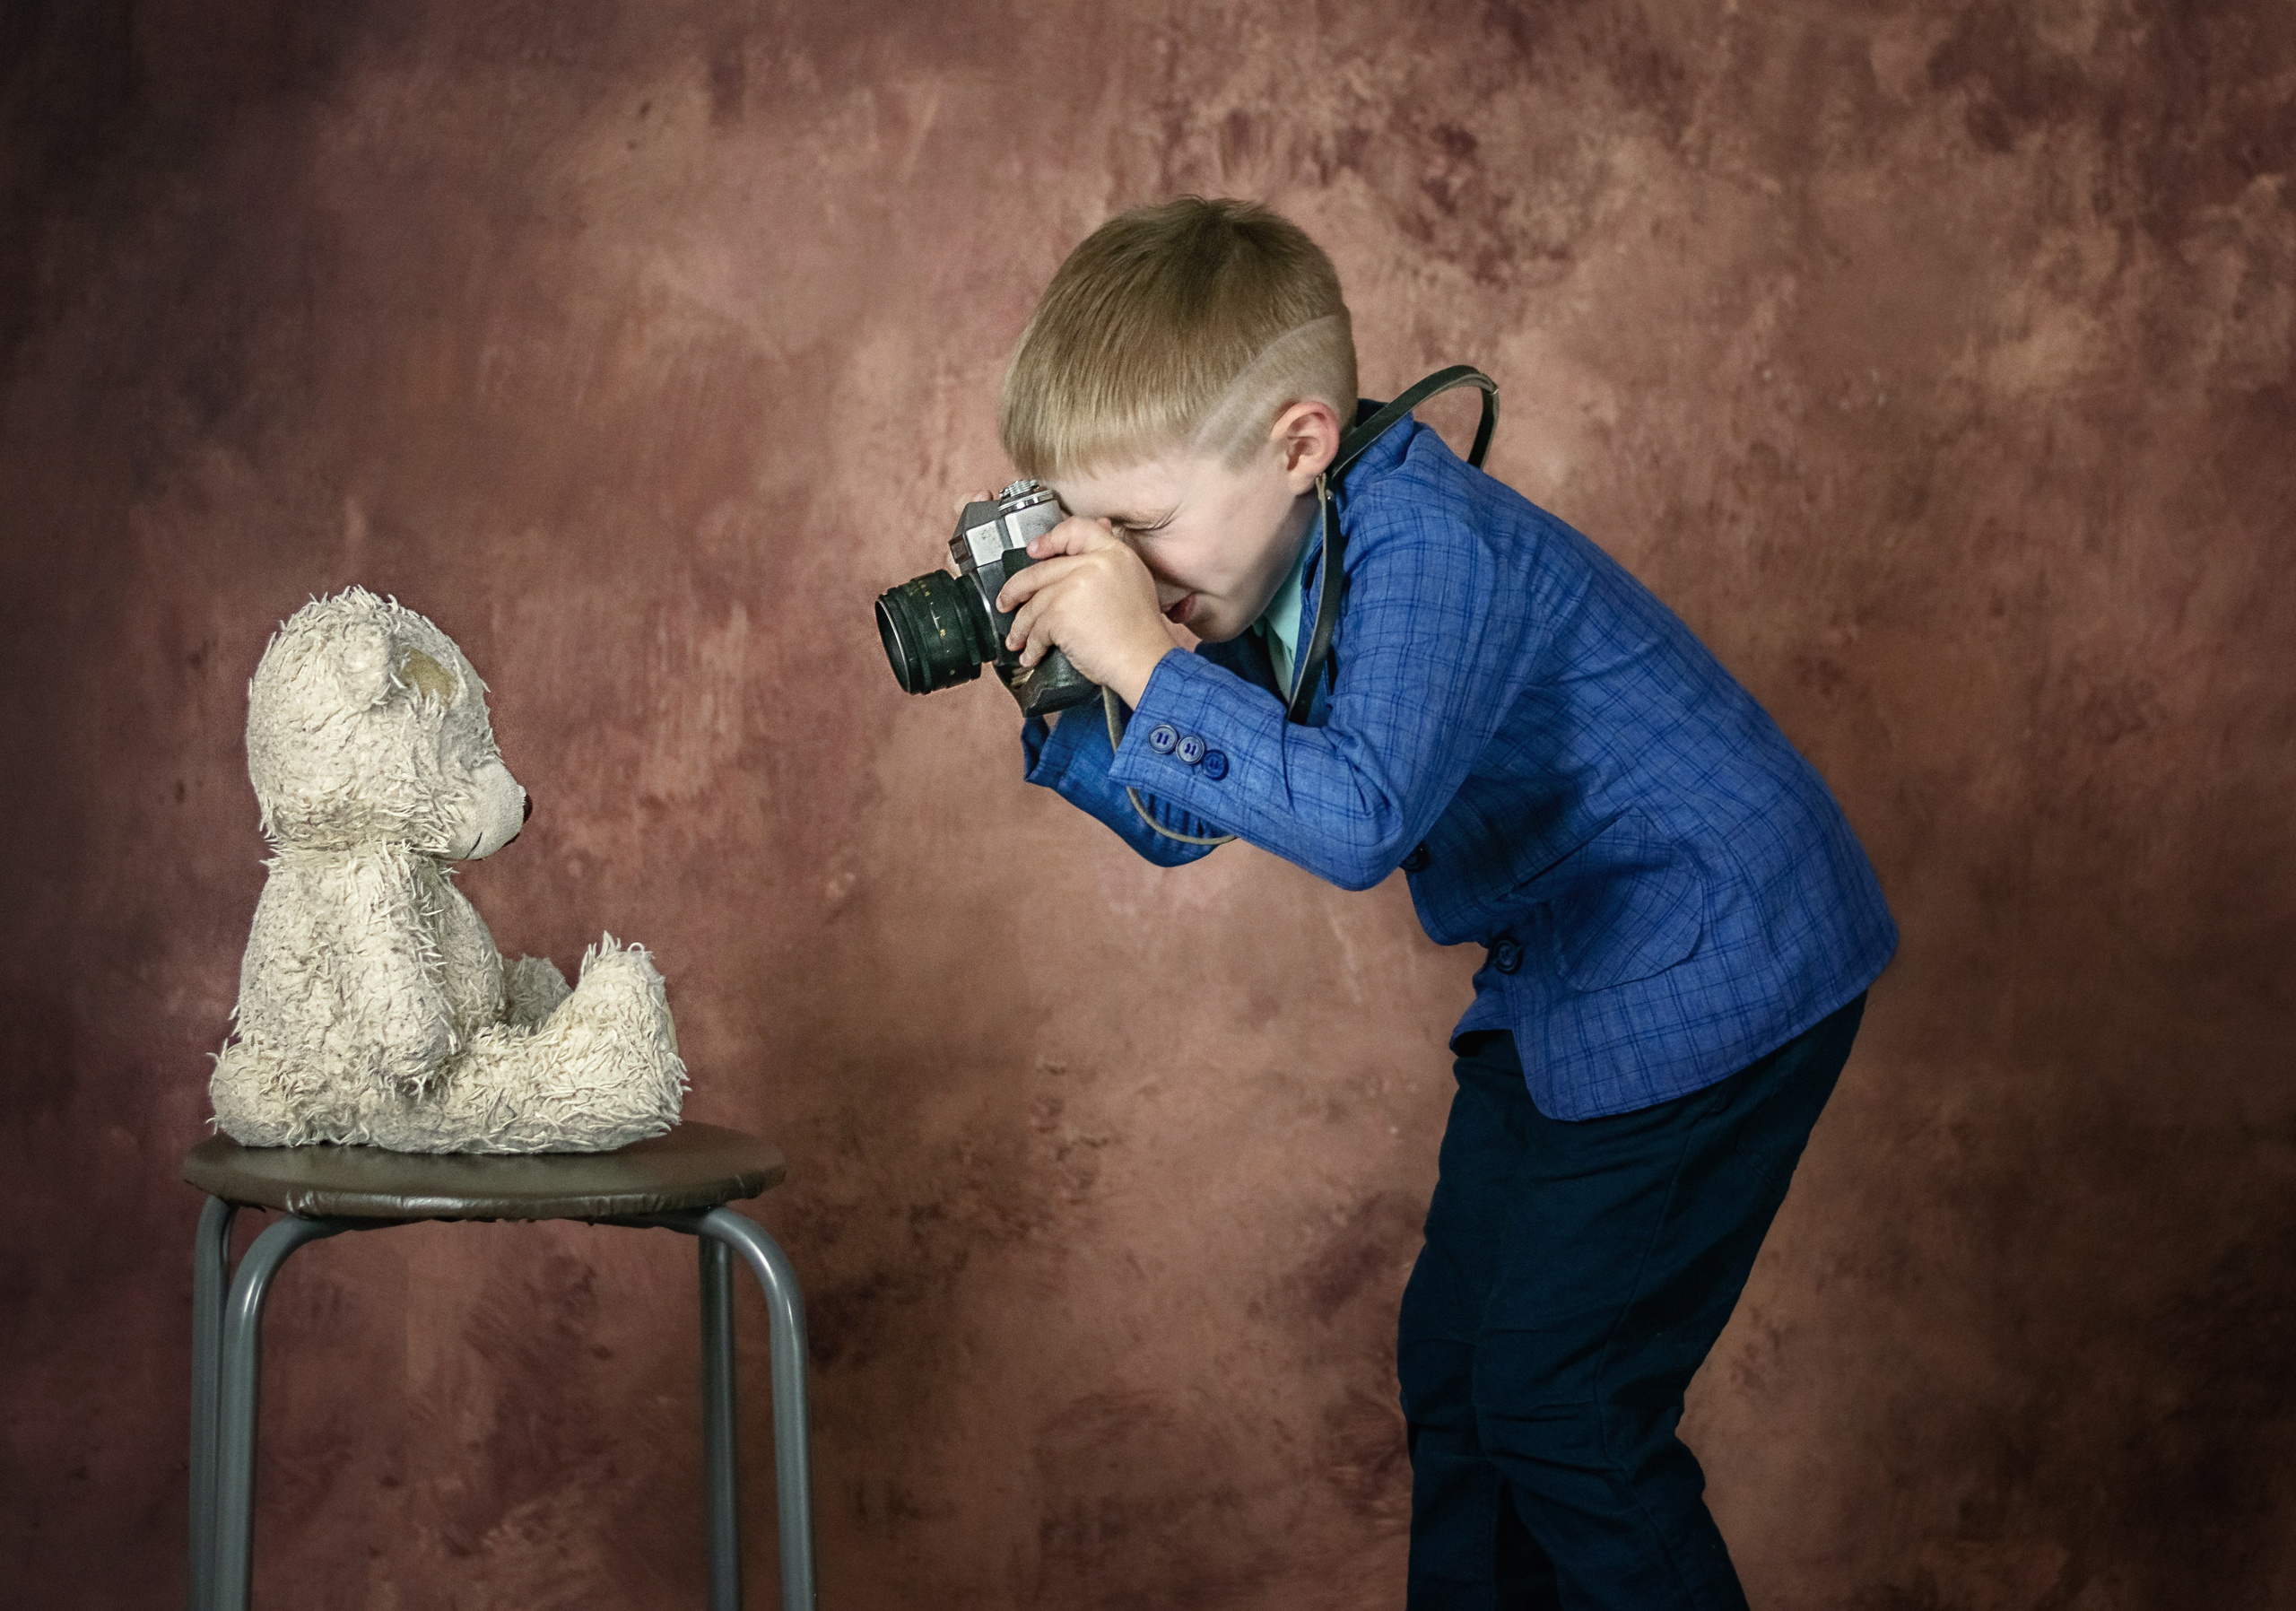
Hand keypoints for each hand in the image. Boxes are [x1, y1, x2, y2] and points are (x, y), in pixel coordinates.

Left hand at [995, 515, 1175, 707]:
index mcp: (1114, 553)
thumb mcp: (1133, 583)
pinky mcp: (1060, 613)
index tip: (1033, 550)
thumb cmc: (1141, 633)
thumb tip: (1091, 537)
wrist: (1145, 661)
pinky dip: (1031, 646)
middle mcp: (1094, 564)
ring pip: (1033, 603)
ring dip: (1021, 626)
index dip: (1049, 539)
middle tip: (1007, 602)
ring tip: (1018, 640)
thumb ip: (1109, 563)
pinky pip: (1035, 628)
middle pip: (1041, 570)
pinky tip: (1032, 655)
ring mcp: (1074, 586)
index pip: (1075, 530)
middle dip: (1016, 590)